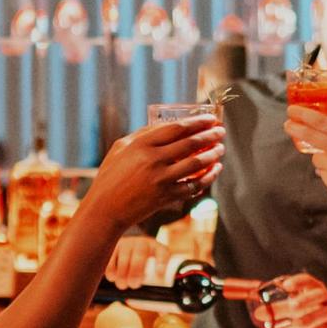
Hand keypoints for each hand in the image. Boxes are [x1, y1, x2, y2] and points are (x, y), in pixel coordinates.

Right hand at [78, 115, 223, 235]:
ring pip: (196, 164)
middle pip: (190, 143)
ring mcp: (161, 180)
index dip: (197, 122)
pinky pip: (194, 185)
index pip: (177, 128)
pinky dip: (207, 177)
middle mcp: (153, 160)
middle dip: (210, 136)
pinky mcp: (166, 197)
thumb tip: (168, 125)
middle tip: (220, 132)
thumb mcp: (121, 148)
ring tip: (220, 149)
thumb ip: (143, 135)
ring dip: (213, 155)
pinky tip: (215, 170)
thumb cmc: (111, 176)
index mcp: (141, 144)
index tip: (210, 118)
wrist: (105, 209)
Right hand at [106, 236, 164, 289]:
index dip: (161, 264)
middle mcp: (142, 242)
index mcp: (157, 248)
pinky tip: (113, 278)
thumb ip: (157, 280)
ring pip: (124, 257)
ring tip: (122, 285)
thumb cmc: (144, 261)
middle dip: (136, 272)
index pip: (163, 253)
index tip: (159, 277)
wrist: (130, 245)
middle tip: (134, 285)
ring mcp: (127, 243)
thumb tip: (160, 299)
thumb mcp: (154, 265)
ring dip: (122, 273)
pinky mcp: (114, 246)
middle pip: (140, 255)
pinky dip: (111, 270)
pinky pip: (111, 258)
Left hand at [269, 273, 326, 327]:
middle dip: (298, 303)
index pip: (308, 280)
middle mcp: (324, 297)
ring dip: (305, 321)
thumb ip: (280, 306)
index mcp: (314, 288)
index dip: (297, 282)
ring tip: (291, 326)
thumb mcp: (299, 304)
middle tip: (285, 307)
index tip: (285, 286)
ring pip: (320, 315)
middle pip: (313, 297)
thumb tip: (257, 310)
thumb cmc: (312, 310)